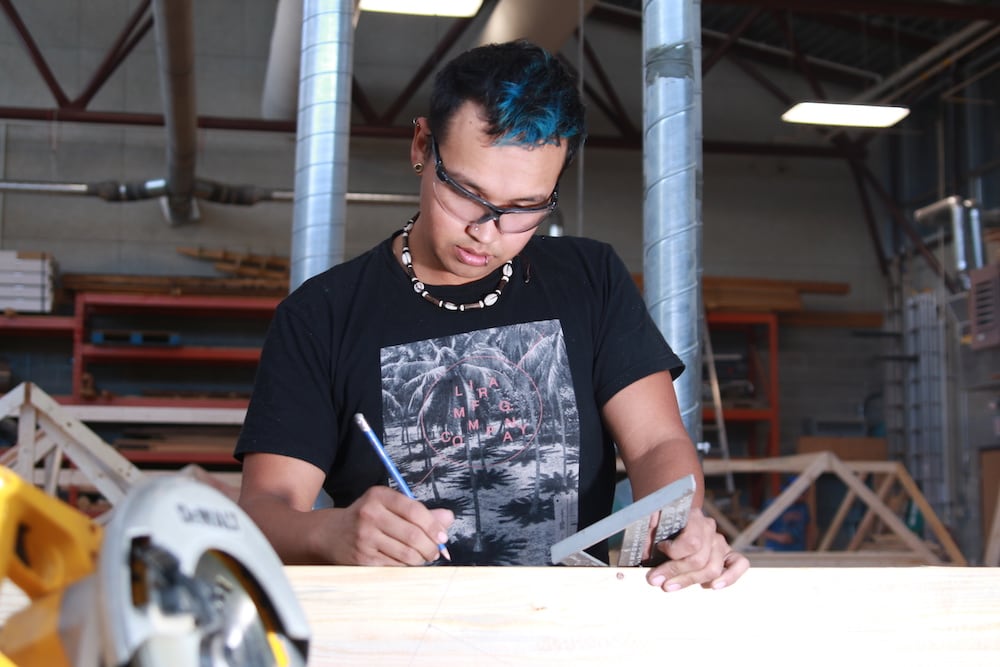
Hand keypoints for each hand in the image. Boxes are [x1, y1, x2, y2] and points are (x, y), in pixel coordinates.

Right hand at [323, 486, 453, 564]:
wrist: (330, 534)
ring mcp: (364, 538)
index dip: (434, 526)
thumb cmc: (367, 518)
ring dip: (420, 559)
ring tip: (422, 557)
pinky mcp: (362, 559)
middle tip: (435, 552)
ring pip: (406, 554)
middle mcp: (370, 514)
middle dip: (431, 547)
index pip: (415, 510)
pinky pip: (395, 566)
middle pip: (413, 535)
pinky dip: (406, 567)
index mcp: (379, 496)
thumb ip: (420, 511)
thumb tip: (449, 518)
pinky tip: (406, 562)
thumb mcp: (389, 506)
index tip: (443, 536)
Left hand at [645, 508, 748, 590]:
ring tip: (669, 586)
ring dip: (689, 581)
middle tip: (655, 580)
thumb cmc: (661, 524)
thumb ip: (649, 529)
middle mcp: (709, 528)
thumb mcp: (651, 523)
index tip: (659, 550)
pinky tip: (713, 586)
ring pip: (712, 568)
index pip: (692, 542)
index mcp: (693, 517)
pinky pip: (740, 564)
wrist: (673, 519)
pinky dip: (729, 577)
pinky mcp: (727, 554)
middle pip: (699, 560)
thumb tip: (647, 538)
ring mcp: (720, 541)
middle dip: (675, 572)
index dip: (674, 552)